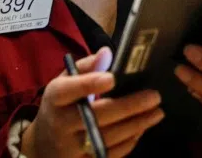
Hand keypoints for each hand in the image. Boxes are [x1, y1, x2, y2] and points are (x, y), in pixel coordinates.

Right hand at [21, 47, 164, 157]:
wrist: (44, 145)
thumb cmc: (61, 106)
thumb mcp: (65, 82)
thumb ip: (87, 67)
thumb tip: (107, 53)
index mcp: (55, 98)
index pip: (69, 90)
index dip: (90, 84)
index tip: (112, 78)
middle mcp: (61, 124)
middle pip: (97, 116)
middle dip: (129, 106)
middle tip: (154, 96)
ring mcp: (73, 148)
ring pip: (108, 138)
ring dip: (136, 125)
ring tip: (157, 112)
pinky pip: (111, 154)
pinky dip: (129, 142)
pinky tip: (142, 128)